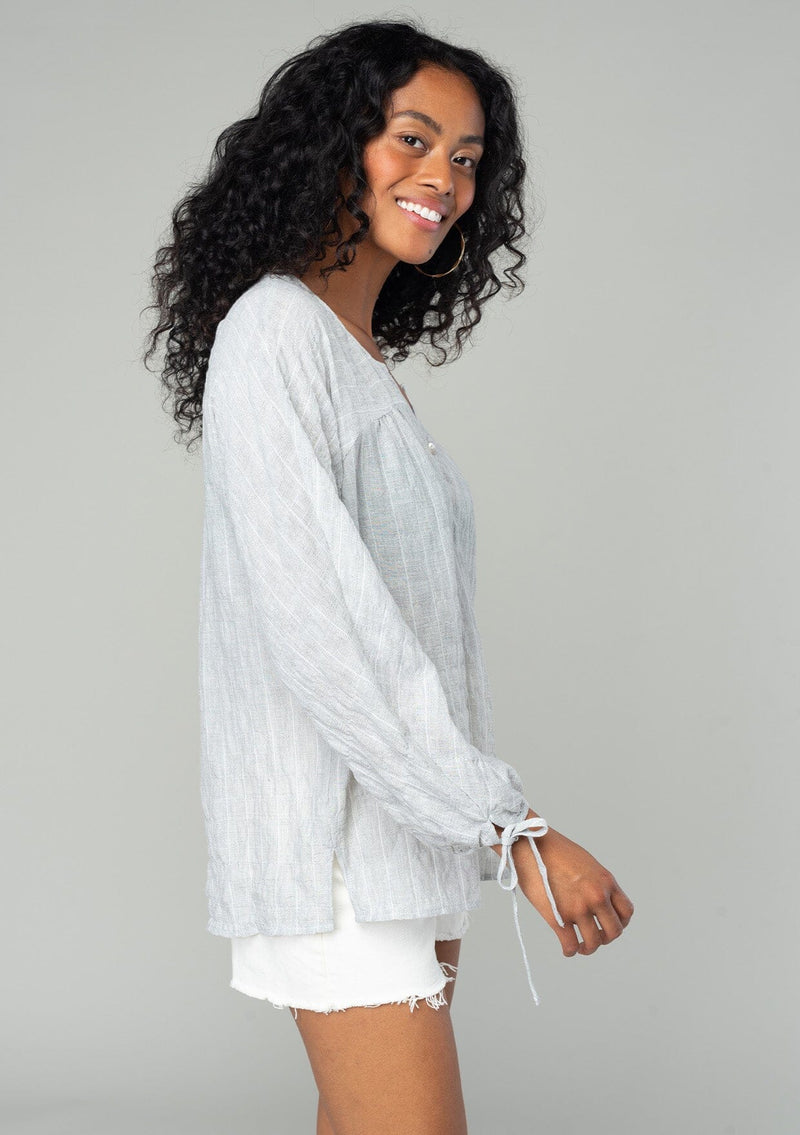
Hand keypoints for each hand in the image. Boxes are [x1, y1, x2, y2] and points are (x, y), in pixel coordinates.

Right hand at [505, 815, 634, 956]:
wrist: (530, 844)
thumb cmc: (554, 849)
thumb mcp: (586, 862)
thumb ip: (595, 881)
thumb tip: (594, 897)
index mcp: (605, 881)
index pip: (626, 912)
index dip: (620, 923)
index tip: (609, 924)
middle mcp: (596, 896)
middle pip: (614, 931)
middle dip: (606, 938)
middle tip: (596, 938)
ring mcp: (578, 908)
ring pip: (594, 942)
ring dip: (588, 948)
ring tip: (581, 947)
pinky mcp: (558, 917)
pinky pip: (570, 944)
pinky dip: (570, 951)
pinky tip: (567, 949)